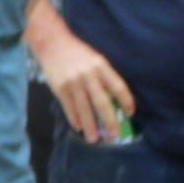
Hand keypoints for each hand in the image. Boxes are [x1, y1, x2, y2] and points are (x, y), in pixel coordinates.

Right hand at [34, 24, 133, 146]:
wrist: (52, 43)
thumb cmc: (77, 53)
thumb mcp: (95, 60)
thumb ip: (104, 77)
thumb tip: (114, 101)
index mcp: (101, 66)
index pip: (118, 86)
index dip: (126, 101)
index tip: (130, 114)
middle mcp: (89, 75)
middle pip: (102, 102)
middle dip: (109, 120)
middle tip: (114, 135)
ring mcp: (73, 82)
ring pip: (84, 108)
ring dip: (90, 126)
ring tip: (94, 139)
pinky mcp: (60, 88)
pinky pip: (69, 107)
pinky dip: (74, 119)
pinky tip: (78, 127)